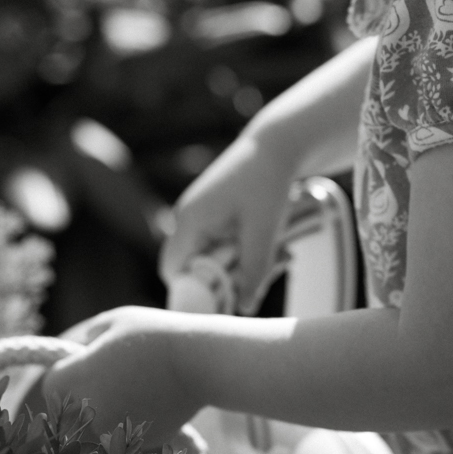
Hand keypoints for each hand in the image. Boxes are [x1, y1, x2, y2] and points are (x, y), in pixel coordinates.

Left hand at [39, 306, 201, 448]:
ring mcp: (115, 430)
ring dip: (106, 410)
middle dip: (83, 395)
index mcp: (80, 378)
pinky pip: (125, 432)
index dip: (64, 374)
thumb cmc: (156, 334)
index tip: (83, 365)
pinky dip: (132, 420)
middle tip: (111, 375)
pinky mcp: (139, 442)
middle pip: (72, 410)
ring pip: (98, 424)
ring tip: (135, 385)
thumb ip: (88, 338)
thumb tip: (80, 352)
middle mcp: (91, 410)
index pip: (52, 386)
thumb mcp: (114, 321)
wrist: (200, 364)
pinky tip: (153, 399)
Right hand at [158, 132, 296, 310]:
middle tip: (262, 277)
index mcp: (189, 222)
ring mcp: (200, 215)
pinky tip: (277, 244)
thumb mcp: (264, 232)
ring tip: (280, 254)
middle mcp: (187, 219)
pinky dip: (246, 251)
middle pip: (192, 268)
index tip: (227, 300)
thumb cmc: (268, 183)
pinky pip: (223, 245)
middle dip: (225, 280)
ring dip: (241, 265)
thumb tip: (243, 309)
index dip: (193, 292)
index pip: (172, 272)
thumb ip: (254, 272)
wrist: (278, 145)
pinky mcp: (216, 214)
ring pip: (212, 258)